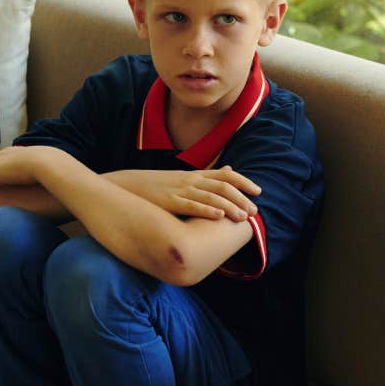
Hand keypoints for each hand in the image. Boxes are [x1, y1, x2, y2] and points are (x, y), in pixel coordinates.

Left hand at [0, 146, 56, 185]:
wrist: (46, 164)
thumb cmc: (55, 168)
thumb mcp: (58, 170)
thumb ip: (61, 173)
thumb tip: (73, 178)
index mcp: (24, 154)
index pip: (11, 154)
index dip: (5, 156)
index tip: (2, 156)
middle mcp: (10, 155)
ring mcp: (1, 162)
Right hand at [106, 166, 260, 220]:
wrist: (126, 185)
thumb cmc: (156, 186)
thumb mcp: (184, 177)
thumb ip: (207, 176)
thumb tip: (229, 168)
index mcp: (195, 175)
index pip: (226, 175)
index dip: (243, 182)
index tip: (258, 192)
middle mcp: (191, 180)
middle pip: (223, 186)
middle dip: (241, 198)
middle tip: (254, 211)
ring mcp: (180, 190)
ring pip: (211, 196)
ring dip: (229, 206)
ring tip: (242, 217)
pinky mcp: (170, 202)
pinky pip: (191, 205)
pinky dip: (207, 210)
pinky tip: (219, 216)